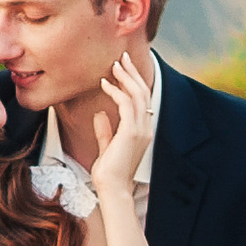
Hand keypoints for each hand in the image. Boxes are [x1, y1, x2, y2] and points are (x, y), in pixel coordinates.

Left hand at [91, 50, 155, 202]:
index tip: (122, 68)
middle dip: (132, 73)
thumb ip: (105, 130)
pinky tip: (106, 84)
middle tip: (122, 57)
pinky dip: (116, 91)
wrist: (112, 188)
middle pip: (143, 92)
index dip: (133, 82)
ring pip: (137, 95)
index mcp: (142, 131)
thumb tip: (100, 113)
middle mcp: (145, 128)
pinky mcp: (131, 132)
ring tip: (114, 64)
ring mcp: (141, 130)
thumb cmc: (108, 173)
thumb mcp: (106, 147)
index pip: (142, 100)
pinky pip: (126, 105)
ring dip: (126, 77)